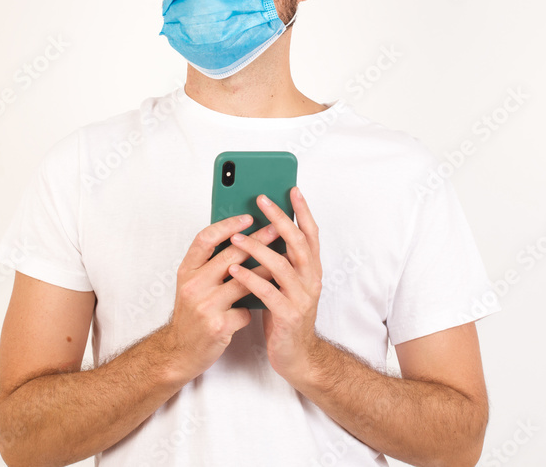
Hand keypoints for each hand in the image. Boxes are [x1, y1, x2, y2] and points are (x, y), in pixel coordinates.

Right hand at [163, 214, 279, 383]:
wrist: (179, 353)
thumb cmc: (191, 315)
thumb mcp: (192, 285)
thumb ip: (209, 266)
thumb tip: (240, 241)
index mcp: (186, 271)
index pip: (204, 239)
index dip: (227, 225)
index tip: (248, 217)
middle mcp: (193, 285)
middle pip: (230, 256)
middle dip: (258, 241)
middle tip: (277, 230)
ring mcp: (205, 306)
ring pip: (245, 282)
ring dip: (266, 273)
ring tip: (283, 263)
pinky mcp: (218, 326)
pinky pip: (245, 311)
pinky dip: (252, 309)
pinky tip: (255, 310)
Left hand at [227, 186, 323, 384]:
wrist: (297, 356)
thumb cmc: (285, 315)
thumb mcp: (286, 284)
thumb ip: (280, 260)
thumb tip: (262, 230)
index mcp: (311, 270)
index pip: (310, 234)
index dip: (302, 211)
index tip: (291, 189)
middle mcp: (311, 280)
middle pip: (297, 242)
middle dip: (279, 219)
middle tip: (261, 200)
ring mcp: (302, 298)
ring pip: (281, 266)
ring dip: (258, 248)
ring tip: (237, 237)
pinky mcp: (289, 316)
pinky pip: (268, 293)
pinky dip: (250, 279)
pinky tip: (234, 269)